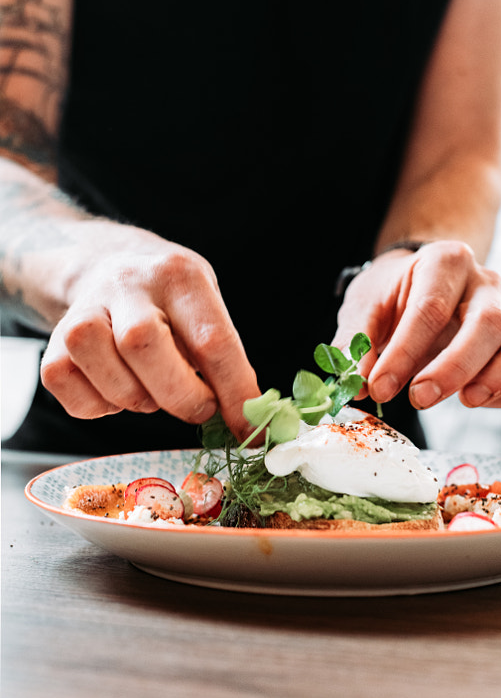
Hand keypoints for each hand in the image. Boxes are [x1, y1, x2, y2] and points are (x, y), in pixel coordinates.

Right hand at [40, 232, 259, 438]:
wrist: (104, 267)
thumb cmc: (169, 300)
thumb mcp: (205, 306)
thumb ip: (225, 356)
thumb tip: (250, 417)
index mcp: (178, 274)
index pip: (210, 338)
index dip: (235, 392)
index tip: (251, 430)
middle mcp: (126, 285)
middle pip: (145, 346)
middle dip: (180, 396)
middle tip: (199, 407)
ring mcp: (82, 313)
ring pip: (109, 376)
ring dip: (140, 401)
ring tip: (153, 386)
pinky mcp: (53, 345)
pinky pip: (77, 398)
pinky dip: (102, 408)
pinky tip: (116, 386)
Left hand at [333, 241, 500, 410]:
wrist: (415, 285)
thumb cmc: (390, 295)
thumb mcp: (362, 308)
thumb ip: (355, 343)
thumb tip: (356, 384)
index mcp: (443, 261)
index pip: (430, 308)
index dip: (404, 353)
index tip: (379, 387)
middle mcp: (483, 280)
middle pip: (488, 321)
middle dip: (454, 367)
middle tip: (420, 399)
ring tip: (465, 401)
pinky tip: (476, 400)